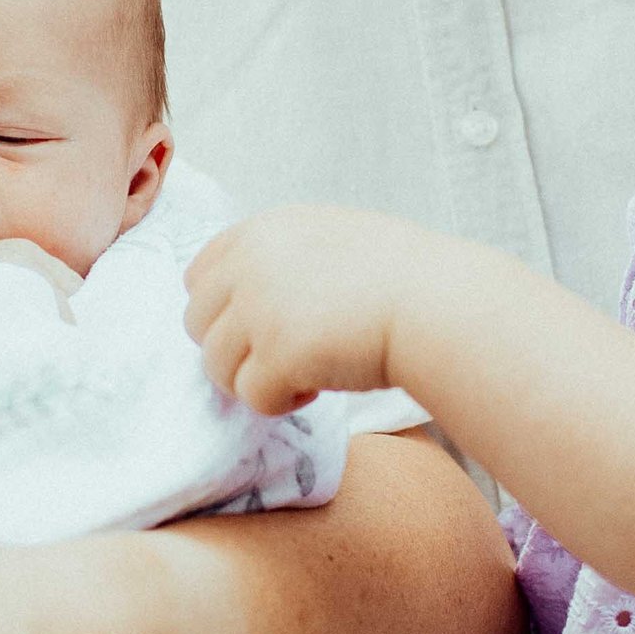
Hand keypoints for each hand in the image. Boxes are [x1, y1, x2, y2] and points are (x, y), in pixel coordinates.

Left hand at [186, 205, 444, 414]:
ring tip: (305, 374)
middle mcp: (250, 265)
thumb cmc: (402, 276)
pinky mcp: (275, 354)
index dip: (225, 311)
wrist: (437, 303)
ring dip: (256, 378)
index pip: (200, 276)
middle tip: (283, 357)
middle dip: (234, 348)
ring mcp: (258, 309)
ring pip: (216, 366)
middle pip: (197, 323)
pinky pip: (250, 396)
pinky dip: (280, 401)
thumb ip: (281, 259)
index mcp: (262, 232)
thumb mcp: (330, 238)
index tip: (261, 328)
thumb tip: (244, 299)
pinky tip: (317, 387)